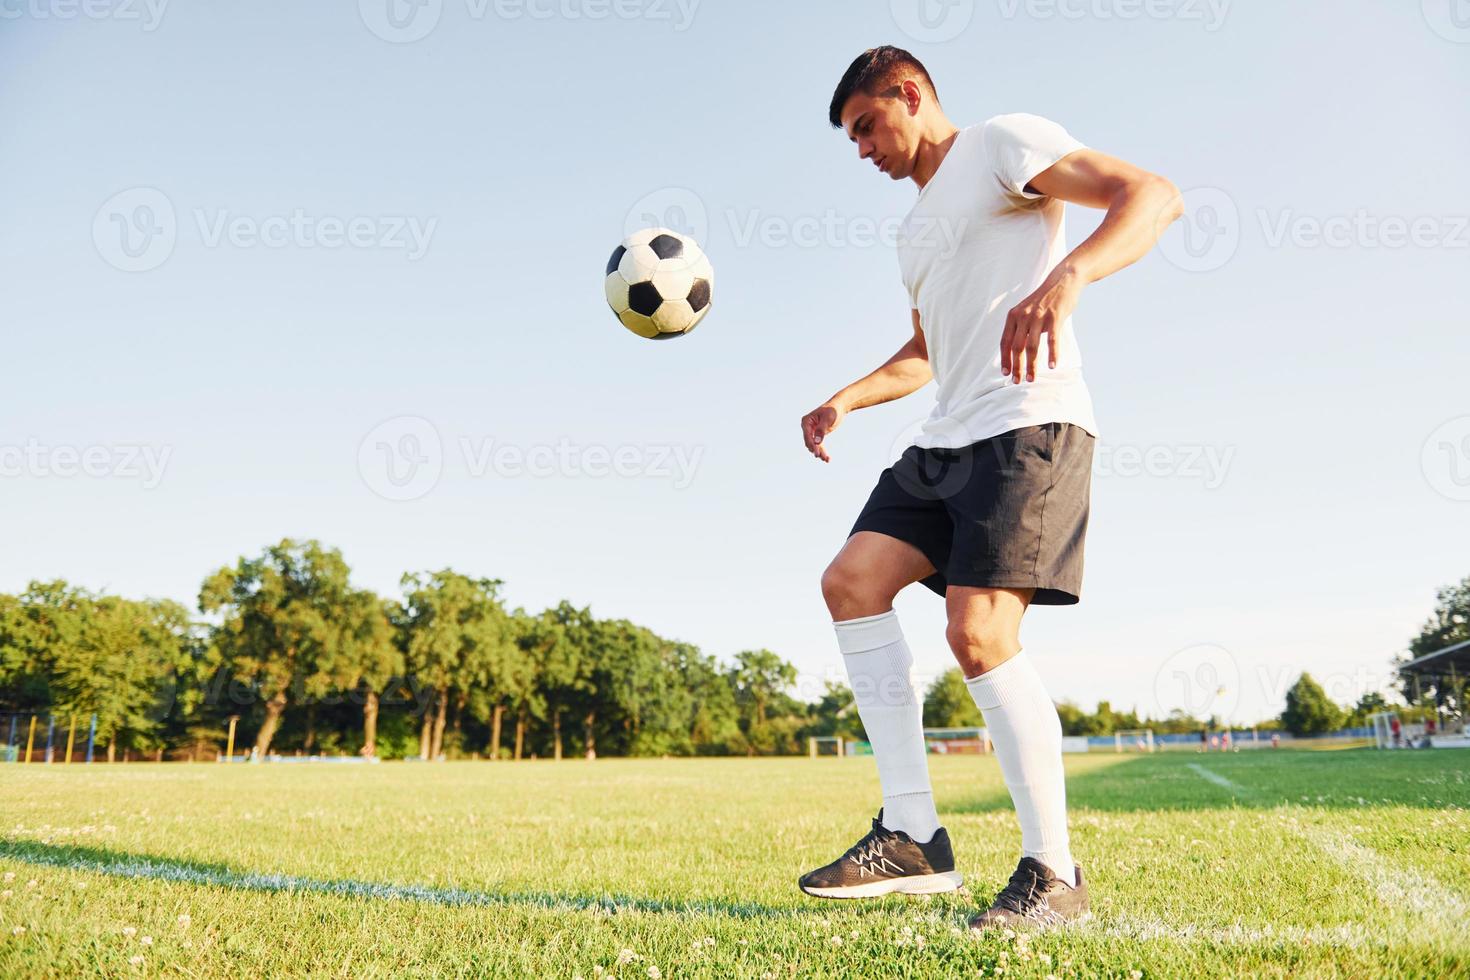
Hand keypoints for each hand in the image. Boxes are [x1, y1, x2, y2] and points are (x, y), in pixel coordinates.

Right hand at [801, 401, 846, 462]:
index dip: (811, 444)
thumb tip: (816, 442)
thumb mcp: (828, 419)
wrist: (839, 407)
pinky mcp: (818, 435)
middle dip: (815, 450)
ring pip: (814, 445)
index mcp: (806, 421)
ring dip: (819, 452)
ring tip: (826, 460)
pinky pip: (819, 445)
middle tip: (821, 457)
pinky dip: (823, 451)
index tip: (816, 453)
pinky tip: (827, 458)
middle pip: (810, 442)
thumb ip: (821, 430)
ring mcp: (812, 432)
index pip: (807, 435)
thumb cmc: (833, 410)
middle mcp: (807, 427)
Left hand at [1000, 265, 1083, 382]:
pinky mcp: (1055, 317)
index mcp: (1013, 316)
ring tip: (1031, 378)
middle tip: (1017, 381)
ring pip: (1032, 346)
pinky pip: (1052, 340)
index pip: (1005, 342)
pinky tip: (1051, 366)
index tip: (1006, 374)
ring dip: (1031, 365)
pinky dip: (1052, 354)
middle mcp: (1023, 316)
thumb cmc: (1044, 300)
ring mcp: (1039, 316)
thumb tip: (1014, 351)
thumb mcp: (1026, 311)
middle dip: (1016, 367)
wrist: (1063, 280)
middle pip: (1017, 347)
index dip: (1005, 359)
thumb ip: (1020, 328)